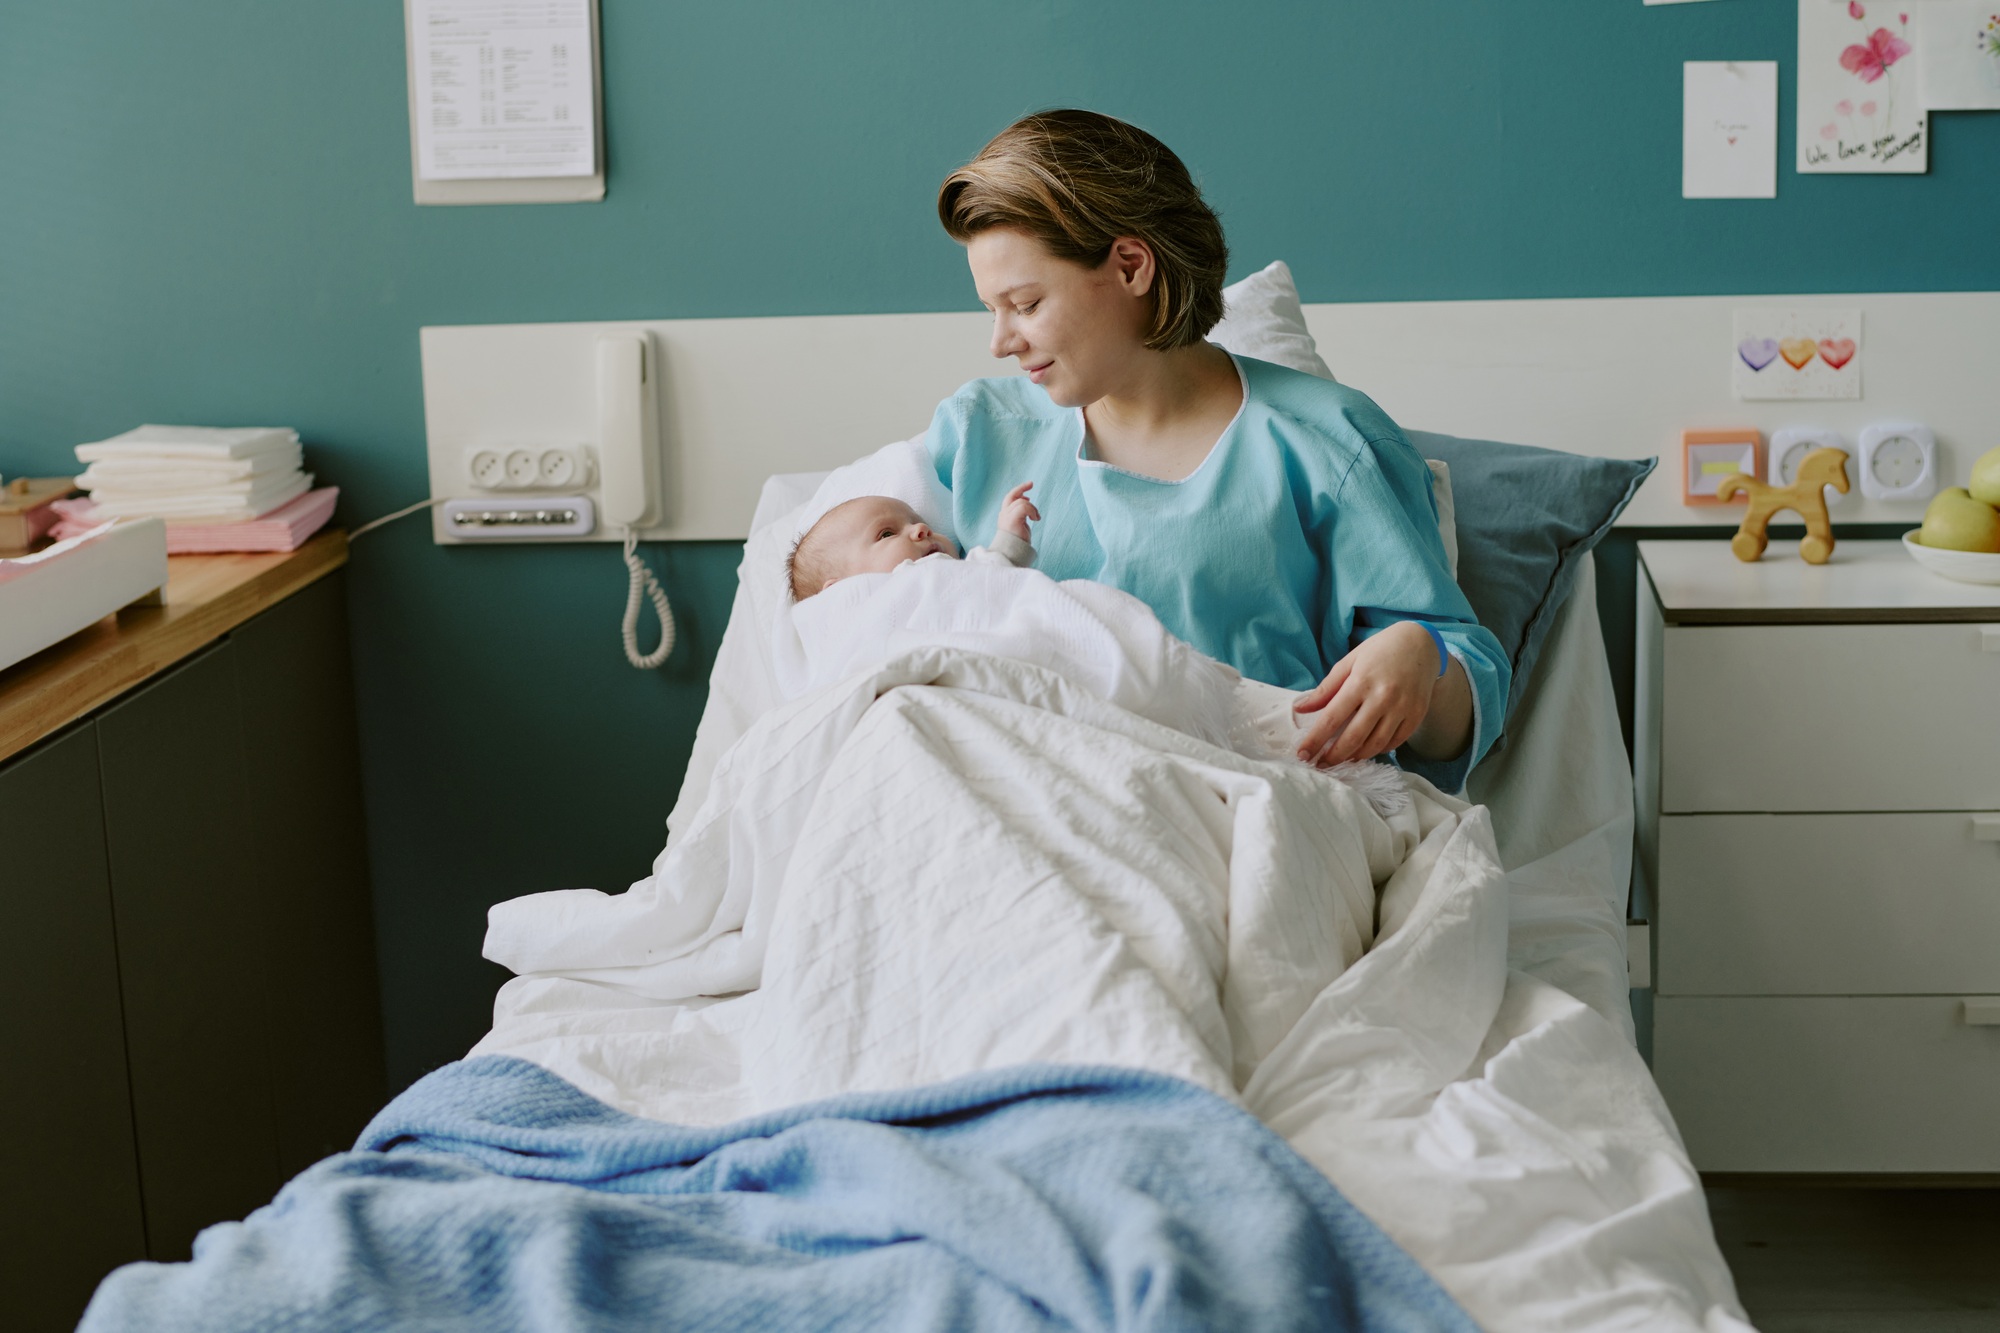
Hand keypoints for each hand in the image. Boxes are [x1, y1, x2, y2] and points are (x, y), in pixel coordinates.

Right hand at [996, 481, 1039, 543]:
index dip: (1018, 491)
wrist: (1012, 553)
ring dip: (1033, 508)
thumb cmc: (1018, 542)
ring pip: (1022, 502)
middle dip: (1021, 488)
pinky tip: (1035, 519)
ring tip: (1036, 518)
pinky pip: (1025, 507)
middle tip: (1031, 484)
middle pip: (1012, 496)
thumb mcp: (1020, 524)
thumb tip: (1027, 502)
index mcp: (1004, 515)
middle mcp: (1003, 514)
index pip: (1009, 498)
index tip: (1028, 487)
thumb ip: (1021, 514)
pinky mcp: (1012, 519)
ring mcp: (1006, 516)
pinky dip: (1032, 511)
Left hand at [1291, 621, 1441, 766]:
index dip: (1315, 740)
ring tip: (1342, 759)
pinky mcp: (1417, 715)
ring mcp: (1403, 708)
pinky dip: (1378, 750)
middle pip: (1354, 737)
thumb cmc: (1379, 651)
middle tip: (1320, 765)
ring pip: (1376, 744)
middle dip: (1334, 756)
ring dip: (1356, 756)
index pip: (1332, 718)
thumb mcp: (1349, 662)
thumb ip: (1326, 688)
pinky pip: (1395, 742)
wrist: (1420, 644)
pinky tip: (1365, 750)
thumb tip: (1300, 708)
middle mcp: (1383, 697)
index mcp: (1361, 681)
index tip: (1302, 754)